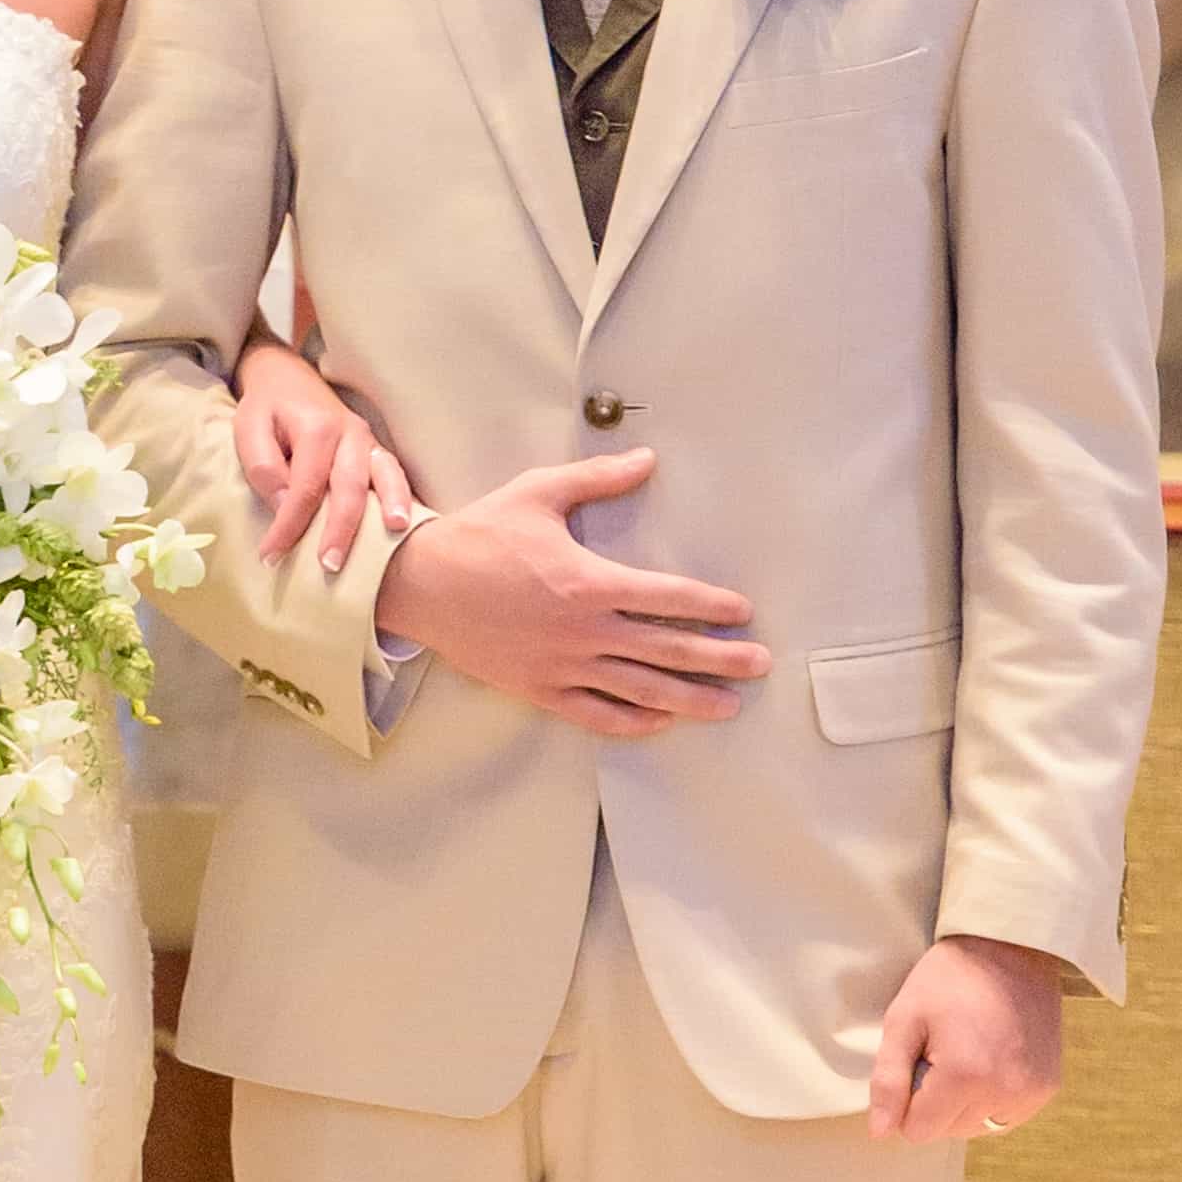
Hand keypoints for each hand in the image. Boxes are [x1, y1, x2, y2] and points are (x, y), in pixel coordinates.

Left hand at [232, 340, 420, 573]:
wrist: (287, 378)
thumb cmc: (266, 409)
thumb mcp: (248, 429)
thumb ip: (263, 467)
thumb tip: (284, 506)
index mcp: (315, 427)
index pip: (304, 488)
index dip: (289, 526)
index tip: (271, 556)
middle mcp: (349, 433)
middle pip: (349, 488)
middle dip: (341, 530)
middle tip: (330, 566)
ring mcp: (368, 440)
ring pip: (384, 476)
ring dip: (388, 508)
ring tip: (393, 535)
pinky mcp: (375, 449)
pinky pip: (394, 474)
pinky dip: (402, 497)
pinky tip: (406, 524)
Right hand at [371, 449, 766, 739]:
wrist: (421, 584)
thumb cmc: (480, 535)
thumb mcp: (538, 494)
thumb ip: (597, 480)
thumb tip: (647, 459)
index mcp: (589, 581)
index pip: (667, 596)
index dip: (711, 605)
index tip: (742, 611)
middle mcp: (584, 631)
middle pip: (668, 650)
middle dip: (721, 658)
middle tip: (759, 664)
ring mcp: (564, 666)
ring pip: (641, 691)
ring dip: (691, 699)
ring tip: (728, 705)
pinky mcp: (540, 689)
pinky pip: (596, 715)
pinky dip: (633, 722)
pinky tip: (661, 721)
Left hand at [867, 933, 1065, 1143]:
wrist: (1011, 947)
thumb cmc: (949, 979)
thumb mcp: (904, 1019)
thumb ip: (888, 1080)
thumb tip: (880, 1132)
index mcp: (965, 1076)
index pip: (918, 1131)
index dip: (907, 1100)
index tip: (916, 1060)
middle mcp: (1005, 1092)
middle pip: (948, 1132)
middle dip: (935, 1102)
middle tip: (942, 1050)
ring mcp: (1032, 1093)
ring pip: (977, 1128)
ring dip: (963, 1105)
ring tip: (966, 1053)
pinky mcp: (1048, 1088)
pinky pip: (1006, 1118)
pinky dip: (990, 1101)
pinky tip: (987, 1062)